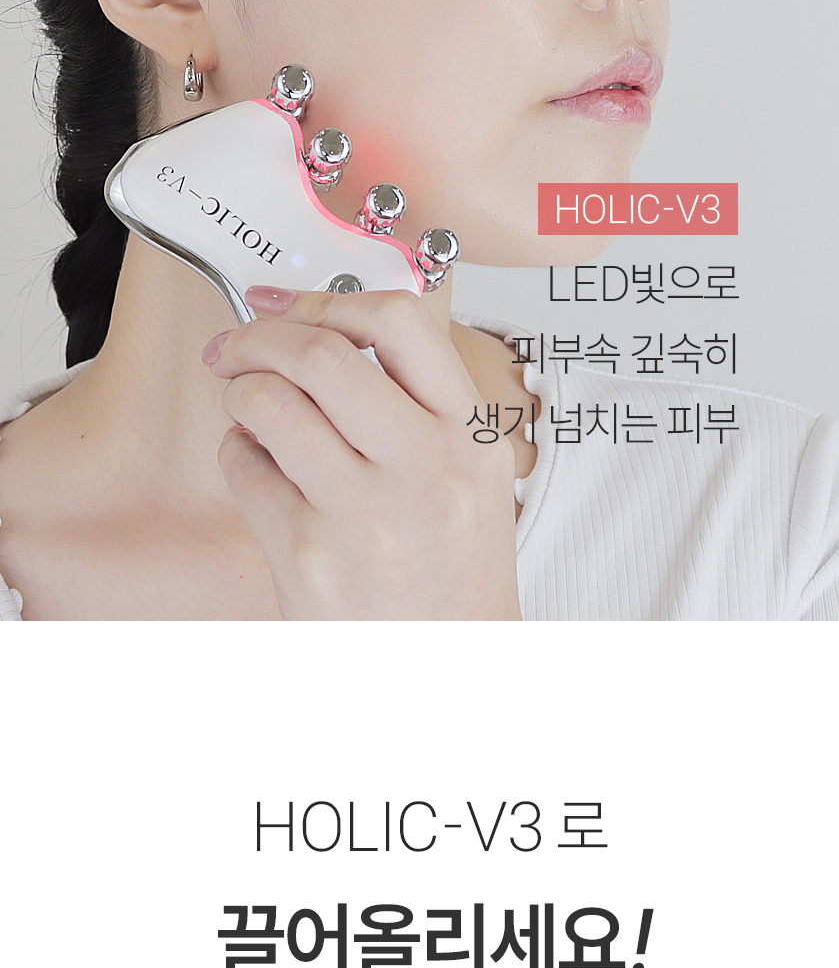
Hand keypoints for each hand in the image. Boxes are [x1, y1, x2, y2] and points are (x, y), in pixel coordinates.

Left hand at [206, 288, 522, 620]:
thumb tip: (324, 323)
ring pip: (272, 405)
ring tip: (248, 405)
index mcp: (468, 435)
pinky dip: (237, 452)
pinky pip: (245, 470)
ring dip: (242, 391)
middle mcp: (424, 469)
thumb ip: (419, 398)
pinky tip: (258, 466)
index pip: (401, 323)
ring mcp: (365, 516)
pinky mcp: (308, 558)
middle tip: (237, 344)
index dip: (330, 301)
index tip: (292, 307)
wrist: (450, 665)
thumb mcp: (471, 470)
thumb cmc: (451, 565)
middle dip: (260, 337)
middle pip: (322, 355)